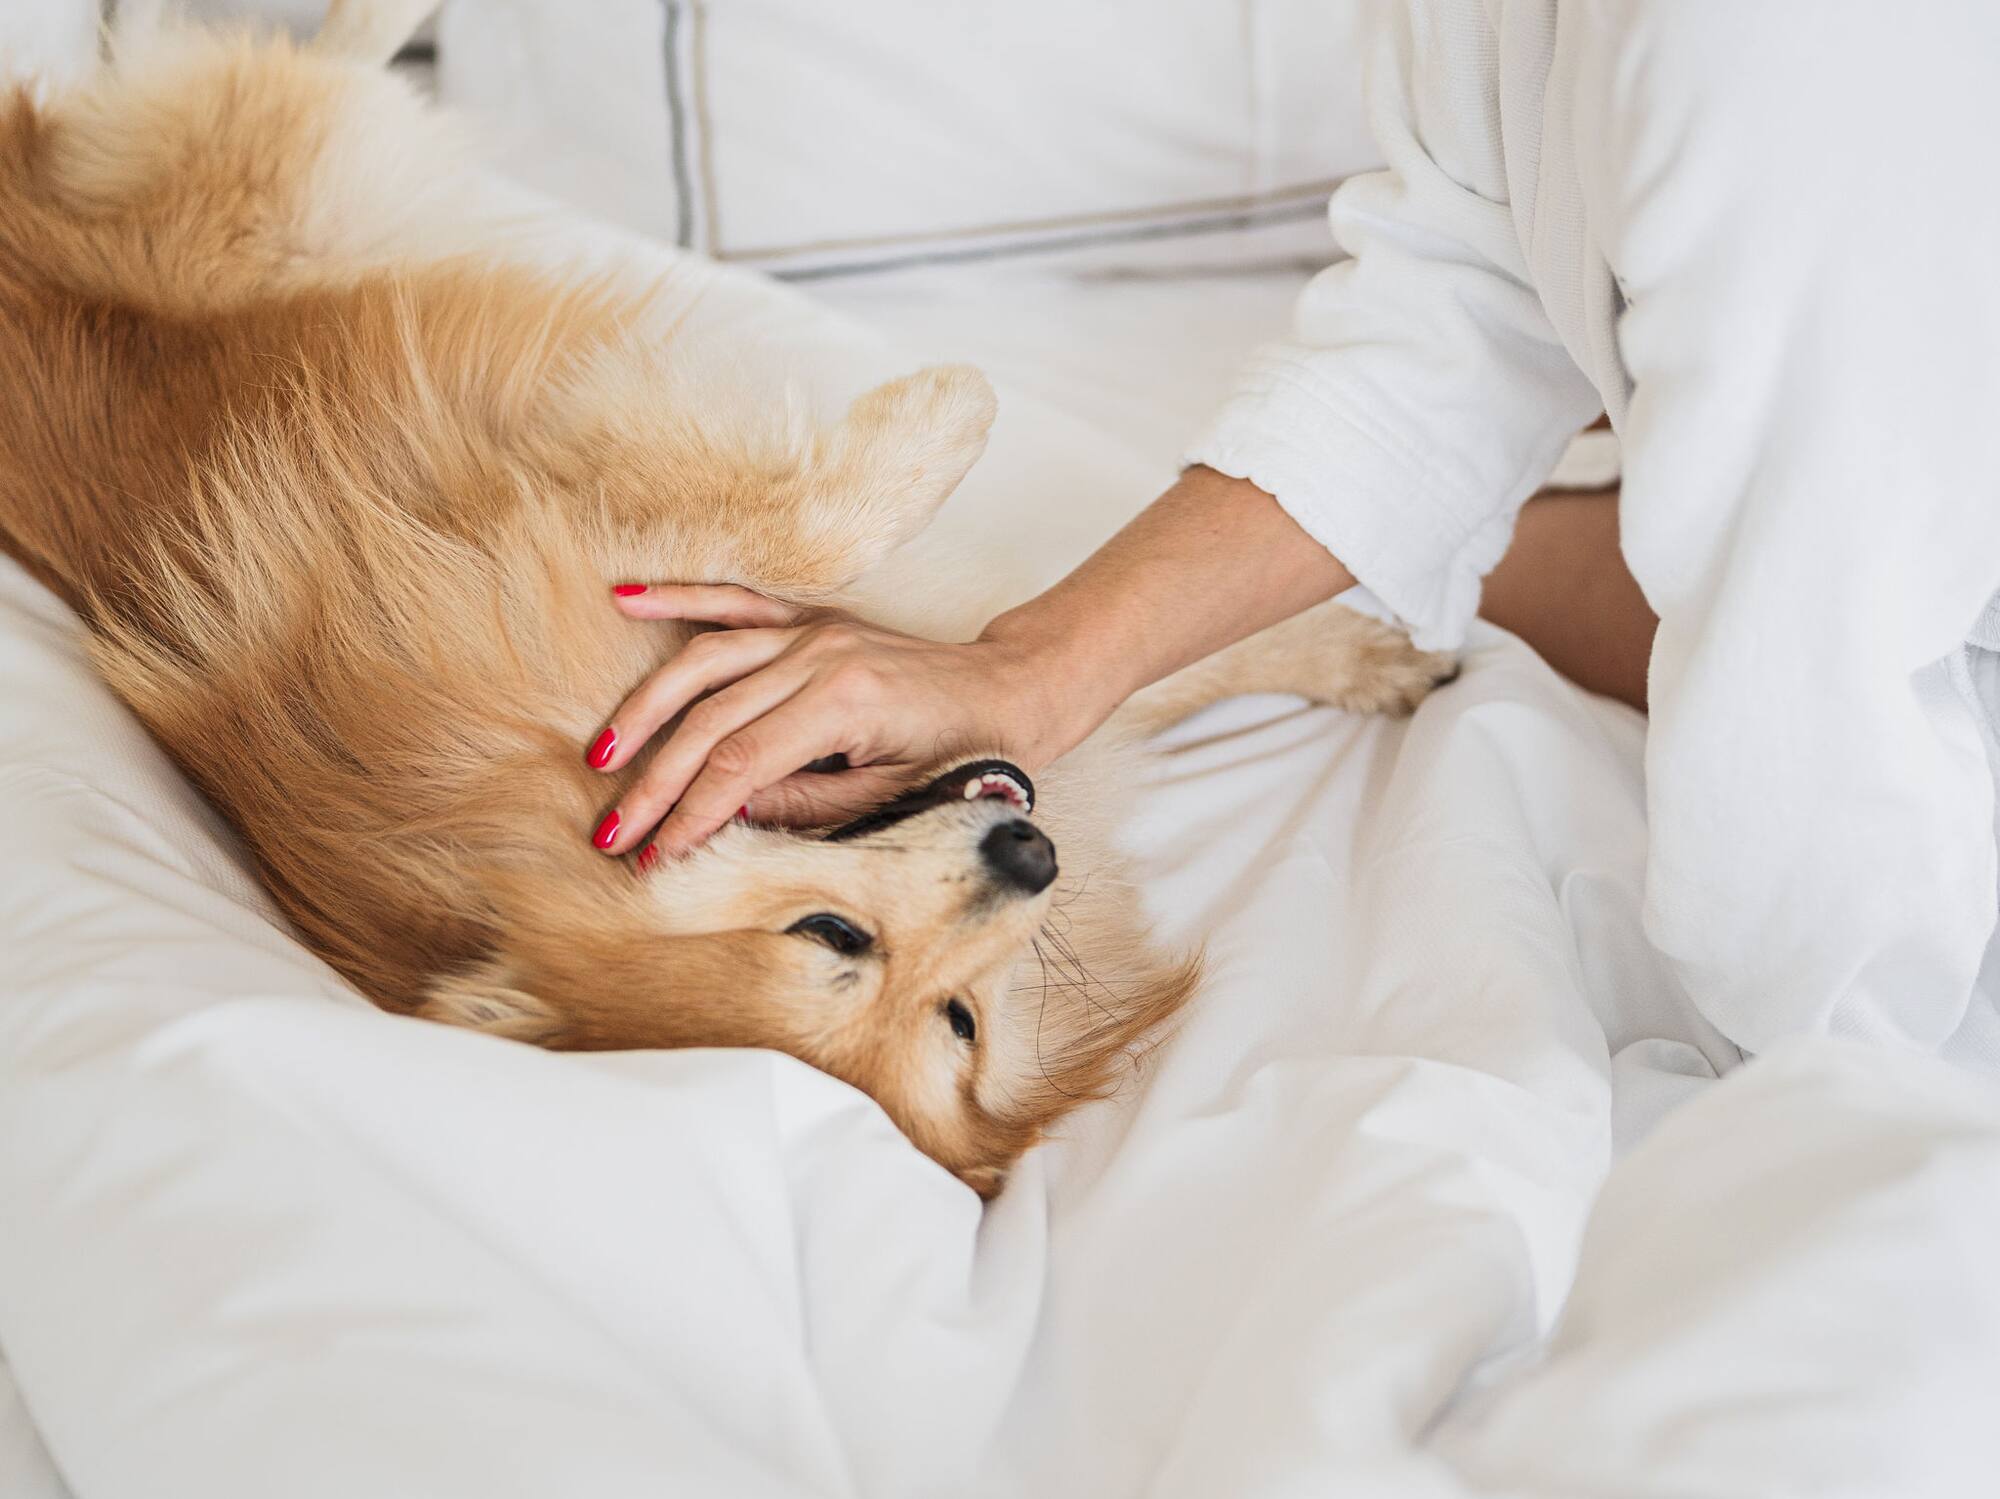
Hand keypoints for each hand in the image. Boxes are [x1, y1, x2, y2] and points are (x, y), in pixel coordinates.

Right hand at [585, 584, 1077, 860]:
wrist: (1012, 693)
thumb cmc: (965, 755)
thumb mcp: (893, 800)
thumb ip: (808, 805)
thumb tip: (725, 813)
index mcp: (845, 704)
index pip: (742, 766)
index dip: (692, 815)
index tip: (654, 858)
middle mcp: (821, 656)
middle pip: (712, 721)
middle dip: (656, 782)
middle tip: (611, 831)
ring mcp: (813, 631)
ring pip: (706, 663)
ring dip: (647, 707)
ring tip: (600, 753)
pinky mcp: (811, 620)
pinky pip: (735, 604)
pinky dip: (679, 598)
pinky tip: (626, 598)